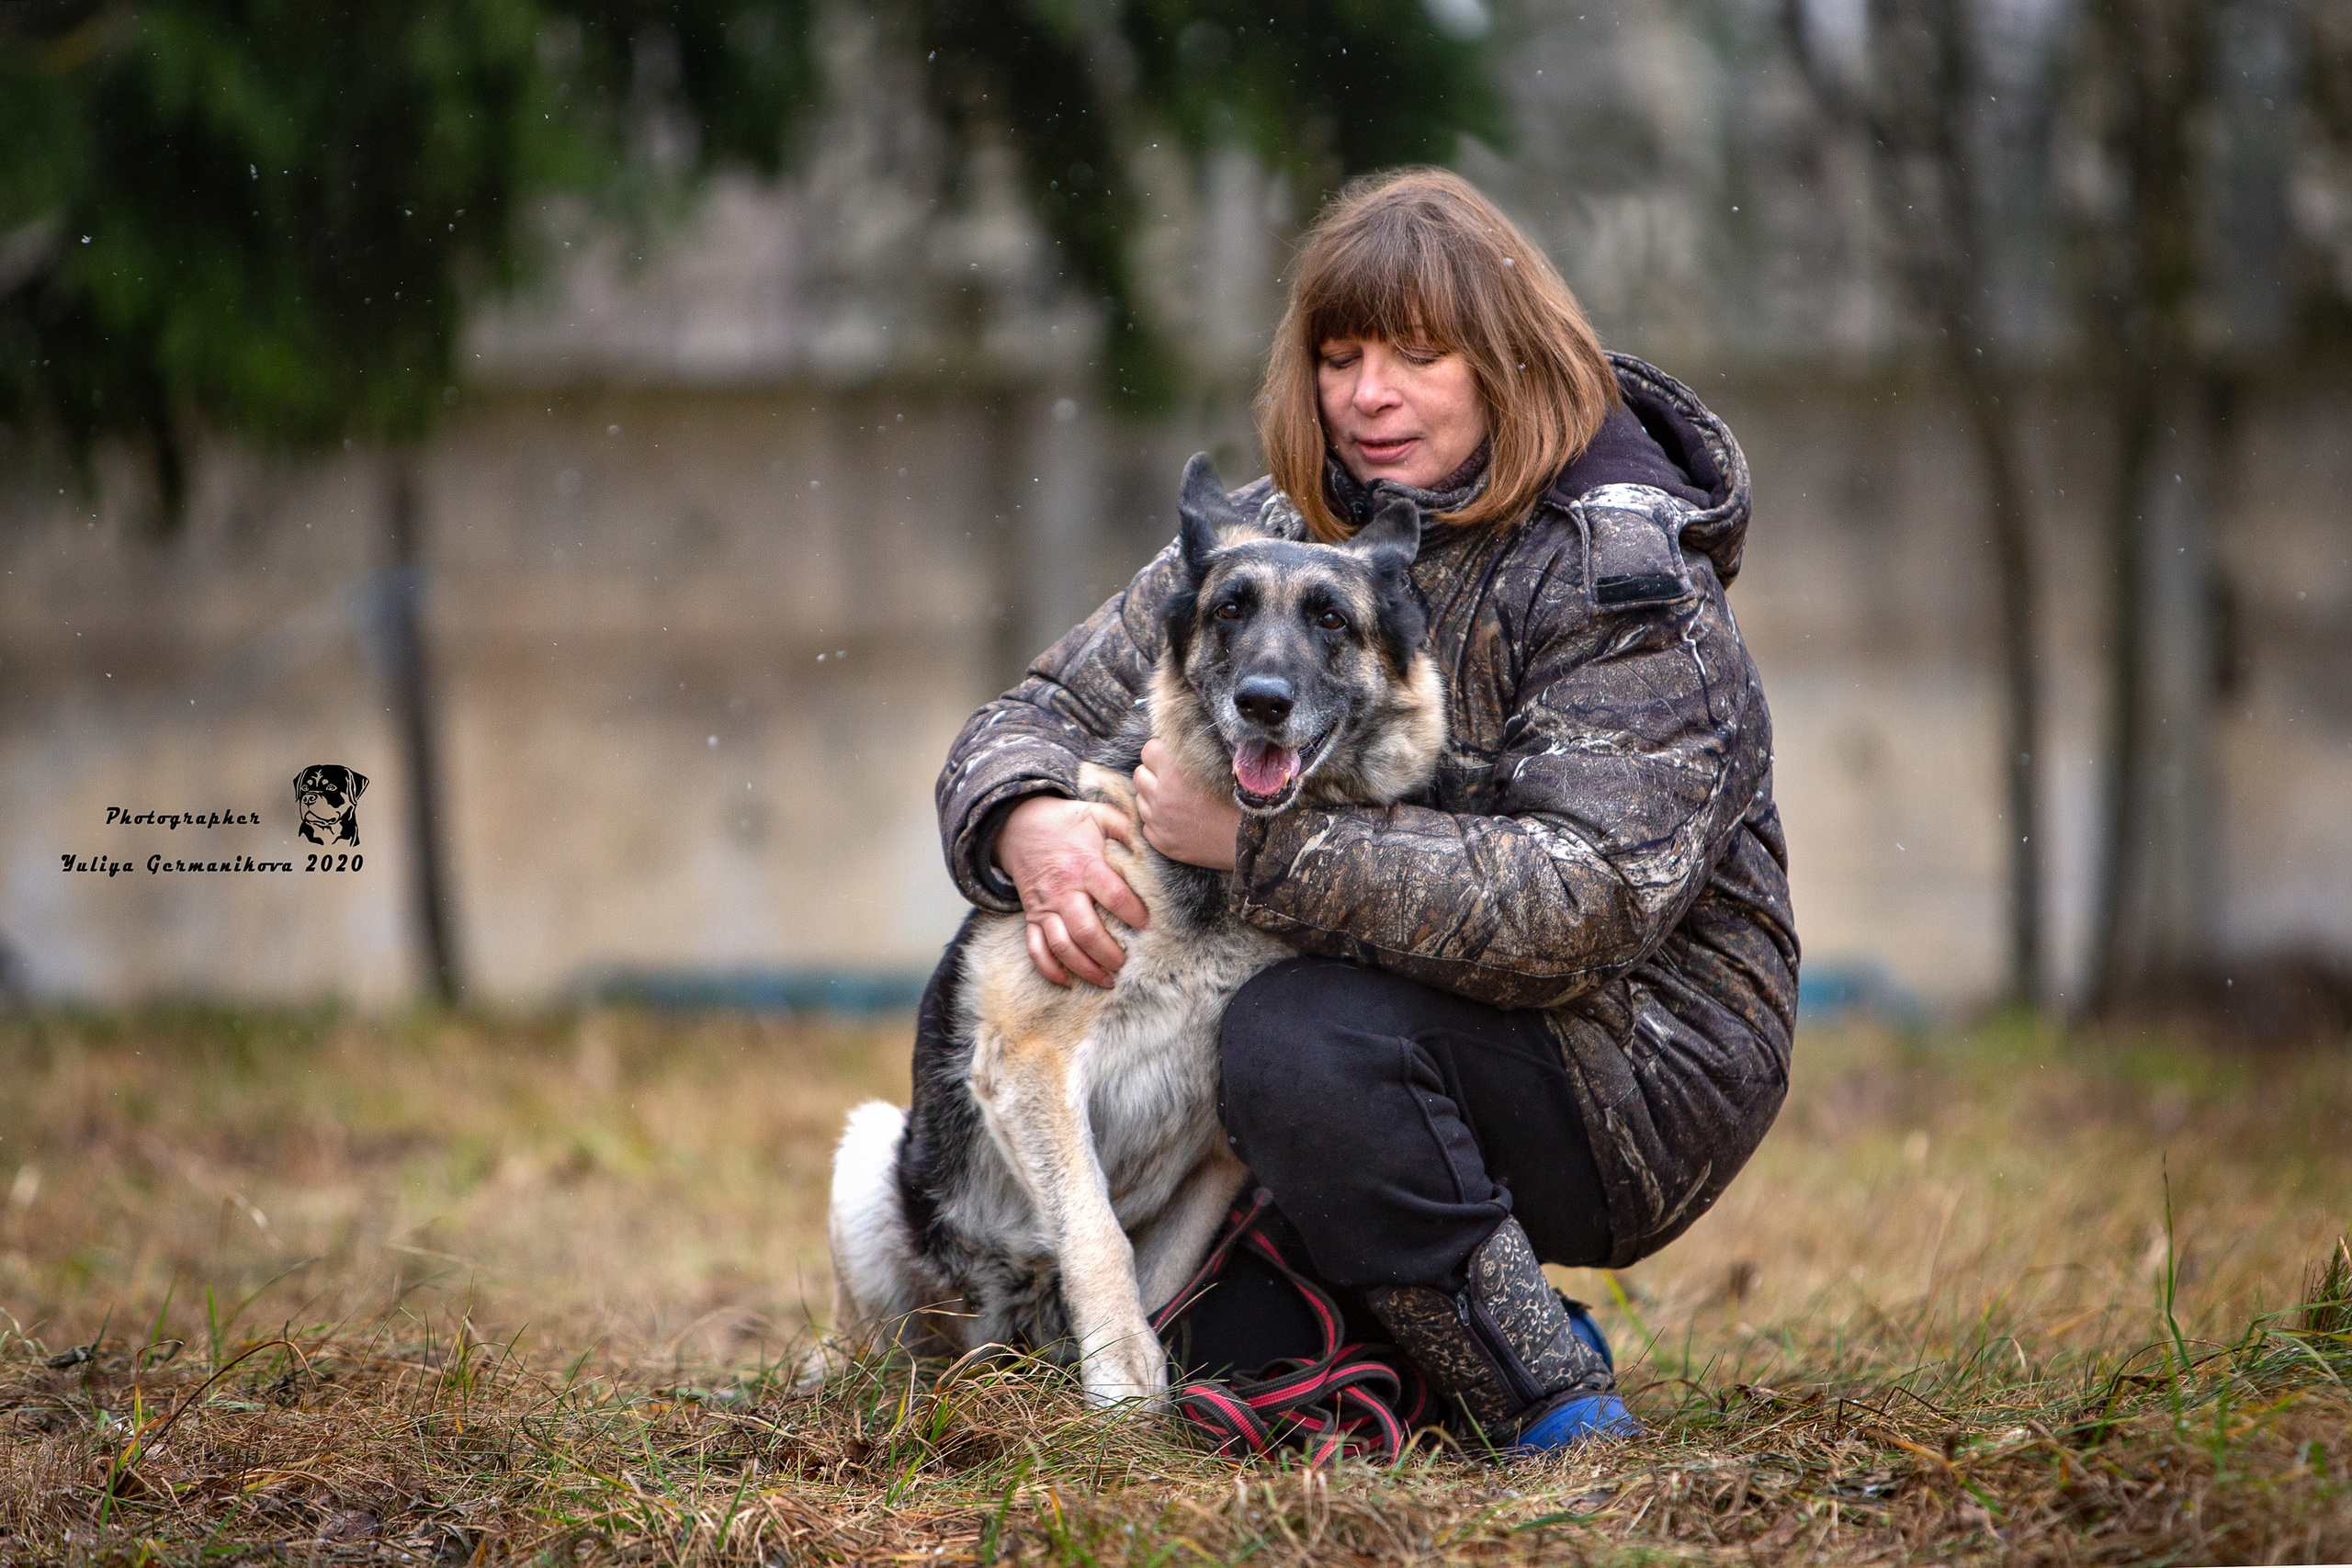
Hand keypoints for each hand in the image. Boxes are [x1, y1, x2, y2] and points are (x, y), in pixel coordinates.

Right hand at [996, 795, 1150, 987]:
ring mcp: (1044, 907)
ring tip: (1108, 980)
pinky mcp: (1032, 917)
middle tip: (1127, 963)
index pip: (1112, 895)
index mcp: (1083, 865)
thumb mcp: (1099, 816)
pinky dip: (1050, 970)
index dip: (1132, 912)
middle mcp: (1063, 890)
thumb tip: (1156, 840)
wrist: (1018, 825)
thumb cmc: (1067, 823)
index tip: (1146, 924)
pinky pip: (1035, 949)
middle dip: (1109, 953)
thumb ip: (1127, 828)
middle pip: (1085, 931)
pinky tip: (1069, 982)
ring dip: (1085, 968)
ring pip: (1062, 946)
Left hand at [1134, 738, 1242, 871]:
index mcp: (1176, 771)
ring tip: (1178, 802)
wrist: (1252, 840)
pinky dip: (1158, 822)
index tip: (1172, 758)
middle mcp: (1162, 795)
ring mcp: (1159, 821)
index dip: (1161, 753)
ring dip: (1154, 798)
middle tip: (1174, 780)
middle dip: (1154, 774)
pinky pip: (1147, 825)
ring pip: (1141, 800)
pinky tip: (1179, 821)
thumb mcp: (1220, 765)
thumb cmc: (1241, 800)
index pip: (1149, 750)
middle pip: (1140, 775)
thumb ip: (1193, 753)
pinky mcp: (1161, 842)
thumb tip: (1176, 743)